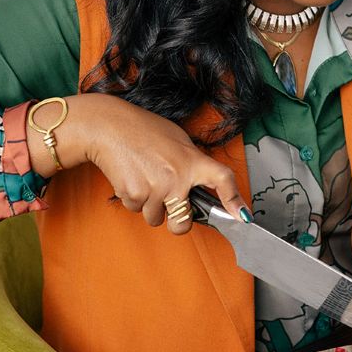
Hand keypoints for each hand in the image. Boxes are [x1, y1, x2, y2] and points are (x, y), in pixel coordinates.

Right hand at [27, 94, 249, 235]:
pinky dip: (134, 200)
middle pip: (183, 223)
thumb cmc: (144, 131)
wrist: (109, 127)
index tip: (242, 216)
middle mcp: (177, 179)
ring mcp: (155, 190)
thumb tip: (202, 187)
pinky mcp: (133, 195)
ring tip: (145, 179)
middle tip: (171, 204)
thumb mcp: (178, 141)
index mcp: (193, 161)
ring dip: (151, 206)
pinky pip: (137, 210)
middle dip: (178, 222)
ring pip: (156, 218)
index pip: (222, 180)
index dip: (234, 201)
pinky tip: (132, 178)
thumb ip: (192, 164)